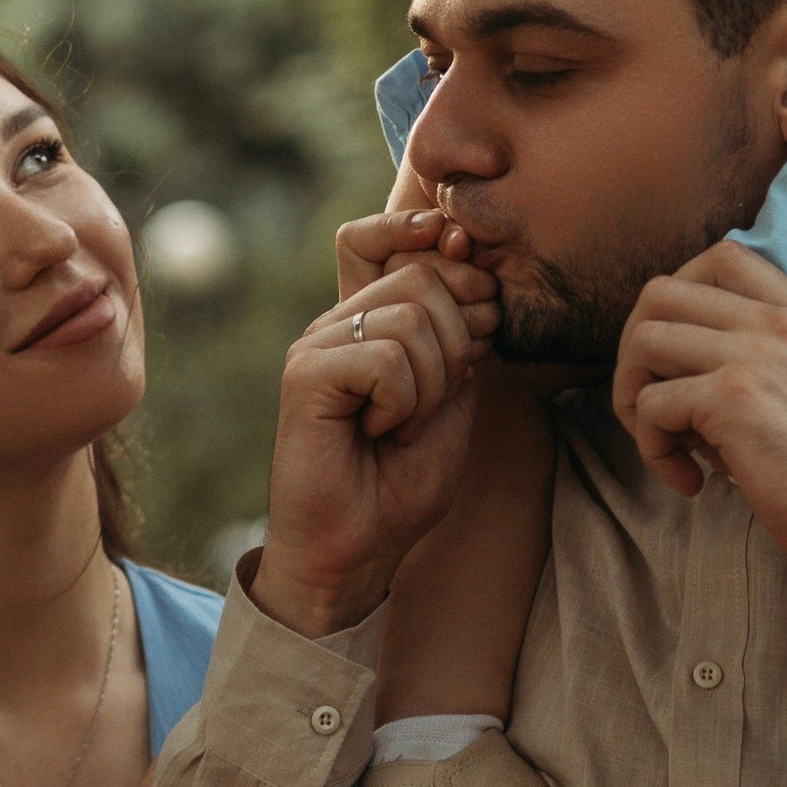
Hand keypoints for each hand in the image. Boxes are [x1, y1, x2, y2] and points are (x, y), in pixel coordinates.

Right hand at [252, 221, 500, 637]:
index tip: (480, 303)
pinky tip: (381, 433)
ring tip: (404, 425)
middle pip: (423, 276)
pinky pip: (387, 358)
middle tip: (435, 402)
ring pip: (412, 318)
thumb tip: (469, 259)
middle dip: (458, 342)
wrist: (360, 548)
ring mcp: (317, 344)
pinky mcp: (305, 374)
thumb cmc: (402, 481)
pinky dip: (406, 403)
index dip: (444, 252)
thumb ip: (460, 332)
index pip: (390, 237)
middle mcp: (337, 321)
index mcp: (368, 320)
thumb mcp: (452, 396)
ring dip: (434, 384)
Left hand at [613, 240, 786, 625]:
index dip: (678, 294)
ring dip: (633, 397)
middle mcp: (779, 322)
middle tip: (651, 404)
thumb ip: (754, 355)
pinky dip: (651, 447)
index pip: (722, 255)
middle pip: (662, 292)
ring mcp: (756, 354)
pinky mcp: (733, 398)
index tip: (677, 352)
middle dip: (635, 350)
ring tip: (666, 443)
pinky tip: (688, 479)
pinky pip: (649, 404)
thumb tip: (670, 360)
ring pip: (644, 340)